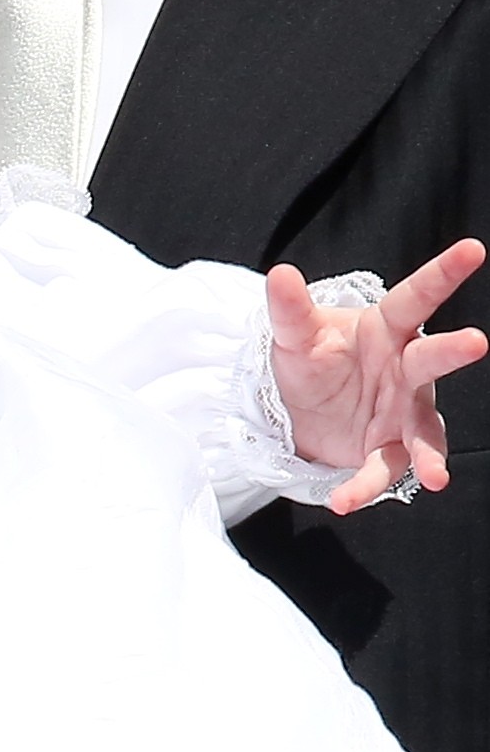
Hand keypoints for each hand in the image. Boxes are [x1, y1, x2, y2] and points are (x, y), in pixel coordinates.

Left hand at [266, 238, 488, 514]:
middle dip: (452, 351)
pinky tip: (345, 501)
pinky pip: (382, 469)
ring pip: (424, 431)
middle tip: (476, 343)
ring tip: (436, 475)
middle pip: (431, 358)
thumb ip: (290, 309)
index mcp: (385, 330)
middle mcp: (404, 369)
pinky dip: (365, 487)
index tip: (472, 249)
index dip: (443, 273)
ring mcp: (402, 412)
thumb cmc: (311, 360)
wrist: (297, 407)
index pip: (415, 297)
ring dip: (430, 453)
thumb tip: (280, 274)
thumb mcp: (294, 335)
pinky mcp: (386, 449)